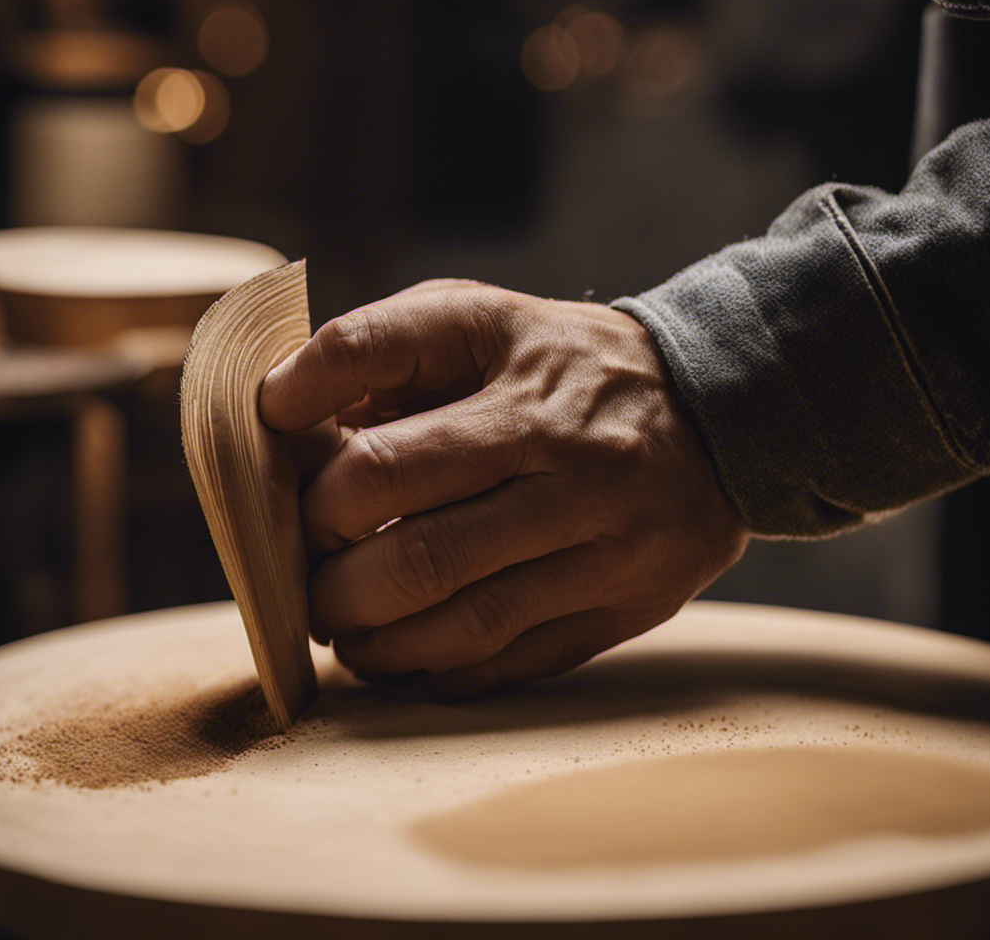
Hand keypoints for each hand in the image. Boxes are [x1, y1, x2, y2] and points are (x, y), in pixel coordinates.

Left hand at [259, 280, 747, 695]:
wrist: (716, 415)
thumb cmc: (566, 363)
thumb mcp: (485, 318)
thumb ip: (385, 348)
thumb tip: (282, 409)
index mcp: (523, 380)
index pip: (384, 404)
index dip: (303, 429)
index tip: (272, 432)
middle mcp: (567, 463)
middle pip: (413, 539)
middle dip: (326, 559)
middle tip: (302, 560)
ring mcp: (601, 545)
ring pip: (456, 616)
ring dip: (366, 632)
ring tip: (336, 619)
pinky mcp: (618, 605)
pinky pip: (503, 661)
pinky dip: (423, 671)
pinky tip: (387, 656)